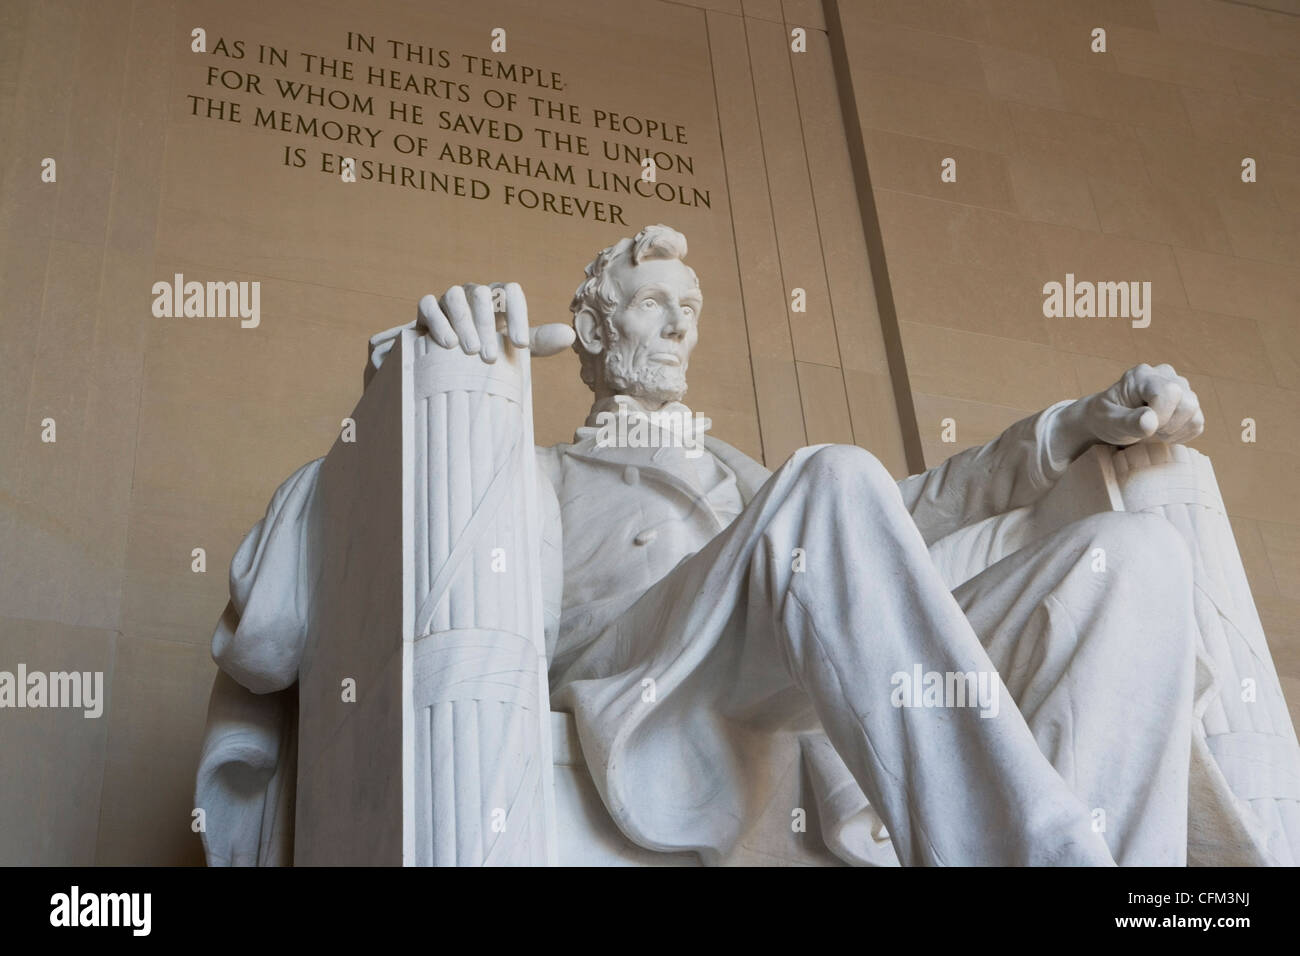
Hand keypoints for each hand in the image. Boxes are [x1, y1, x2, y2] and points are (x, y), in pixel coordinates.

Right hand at [419, 282, 573, 361]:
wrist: (448, 357)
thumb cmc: (487, 348)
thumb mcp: (512, 346)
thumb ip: (538, 341)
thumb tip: (570, 335)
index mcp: (498, 298)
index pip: (511, 291)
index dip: (518, 315)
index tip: (520, 346)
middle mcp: (474, 293)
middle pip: (482, 294)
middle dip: (487, 326)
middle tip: (491, 358)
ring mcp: (449, 298)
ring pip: (455, 297)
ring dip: (464, 323)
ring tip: (470, 351)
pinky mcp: (427, 308)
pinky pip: (429, 305)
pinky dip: (438, 322)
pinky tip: (447, 343)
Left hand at [1081, 363, 1204, 445]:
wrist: (1109, 422)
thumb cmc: (1105, 419)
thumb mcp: (1108, 422)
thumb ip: (1127, 421)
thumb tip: (1151, 422)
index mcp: (1142, 375)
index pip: (1169, 392)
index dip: (1161, 415)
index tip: (1142, 426)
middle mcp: (1165, 375)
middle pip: (1187, 402)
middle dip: (1168, 425)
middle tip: (1146, 430)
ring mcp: (1180, 387)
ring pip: (1194, 413)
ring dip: (1174, 430)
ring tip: (1153, 431)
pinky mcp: (1188, 403)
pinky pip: (1197, 424)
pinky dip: (1181, 434)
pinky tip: (1162, 433)